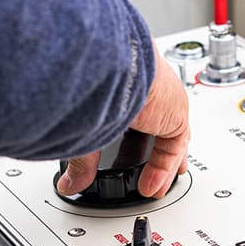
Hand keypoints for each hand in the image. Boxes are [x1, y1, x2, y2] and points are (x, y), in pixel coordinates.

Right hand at [57, 44, 189, 198]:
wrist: (110, 59)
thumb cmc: (92, 74)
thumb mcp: (86, 123)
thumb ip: (80, 156)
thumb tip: (68, 181)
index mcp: (124, 81)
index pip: (132, 109)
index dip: (132, 129)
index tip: (126, 144)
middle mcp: (146, 88)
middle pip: (157, 123)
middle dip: (157, 148)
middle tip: (153, 169)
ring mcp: (164, 99)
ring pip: (169, 136)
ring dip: (162, 162)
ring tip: (155, 185)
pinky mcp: (176, 115)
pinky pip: (174, 146)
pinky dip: (164, 167)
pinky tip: (153, 185)